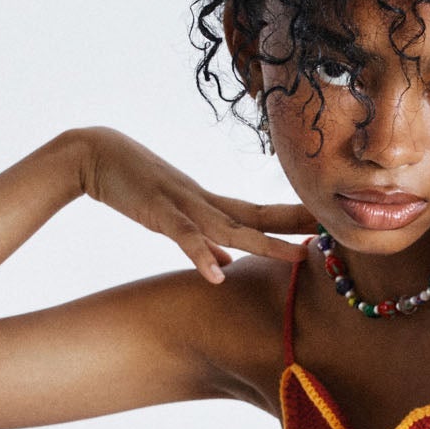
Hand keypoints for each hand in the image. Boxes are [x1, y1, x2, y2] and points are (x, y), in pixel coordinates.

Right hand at [76, 125, 313, 282]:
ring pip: (231, 227)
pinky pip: (183, 236)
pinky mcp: (157, 212)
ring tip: (297, 257)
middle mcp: (204, 201)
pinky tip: (217, 274)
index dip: (296, 218)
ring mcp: (182, 205)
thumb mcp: (173, 216)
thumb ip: (202, 238)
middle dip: (298, 226)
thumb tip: (227, 261)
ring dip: (265, 243)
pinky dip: (200, 254)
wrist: (94, 155)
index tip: (329, 224)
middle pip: (259, 216)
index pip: (261, 212)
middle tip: (336, 233)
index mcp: (209, 203)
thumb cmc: (133, 184)